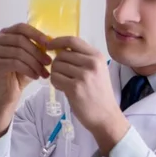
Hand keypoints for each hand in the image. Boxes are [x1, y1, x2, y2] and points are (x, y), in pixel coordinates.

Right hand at [0, 24, 50, 135]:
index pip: (21, 27)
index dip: (37, 34)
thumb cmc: (18, 76)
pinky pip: (15, 63)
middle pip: (21, 40)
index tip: (50, 44)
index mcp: (5, 36)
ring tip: (44, 73)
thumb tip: (53, 42)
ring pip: (19, 52)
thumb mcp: (30, 60)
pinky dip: (28, 69)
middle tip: (49, 63)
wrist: (5, 94)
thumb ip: (37, 49)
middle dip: (38, 52)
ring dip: (35, 63)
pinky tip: (35, 76)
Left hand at [48, 36, 129, 153]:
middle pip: (62, 54)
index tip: (49, 46)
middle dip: (57, 64)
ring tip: (66, 83)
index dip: (57, 41)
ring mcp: (84, 76)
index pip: (73, 40)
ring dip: (56, 75)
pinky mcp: (75, 88)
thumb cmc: (99, 94)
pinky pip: (55, 78)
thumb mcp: (97, 71)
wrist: (106, 116)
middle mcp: (92, 64)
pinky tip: (64, 89)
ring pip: (56, 66)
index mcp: (98, 57)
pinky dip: (56, 83)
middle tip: (64, 75)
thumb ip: (81, 58)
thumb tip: (58, 48)